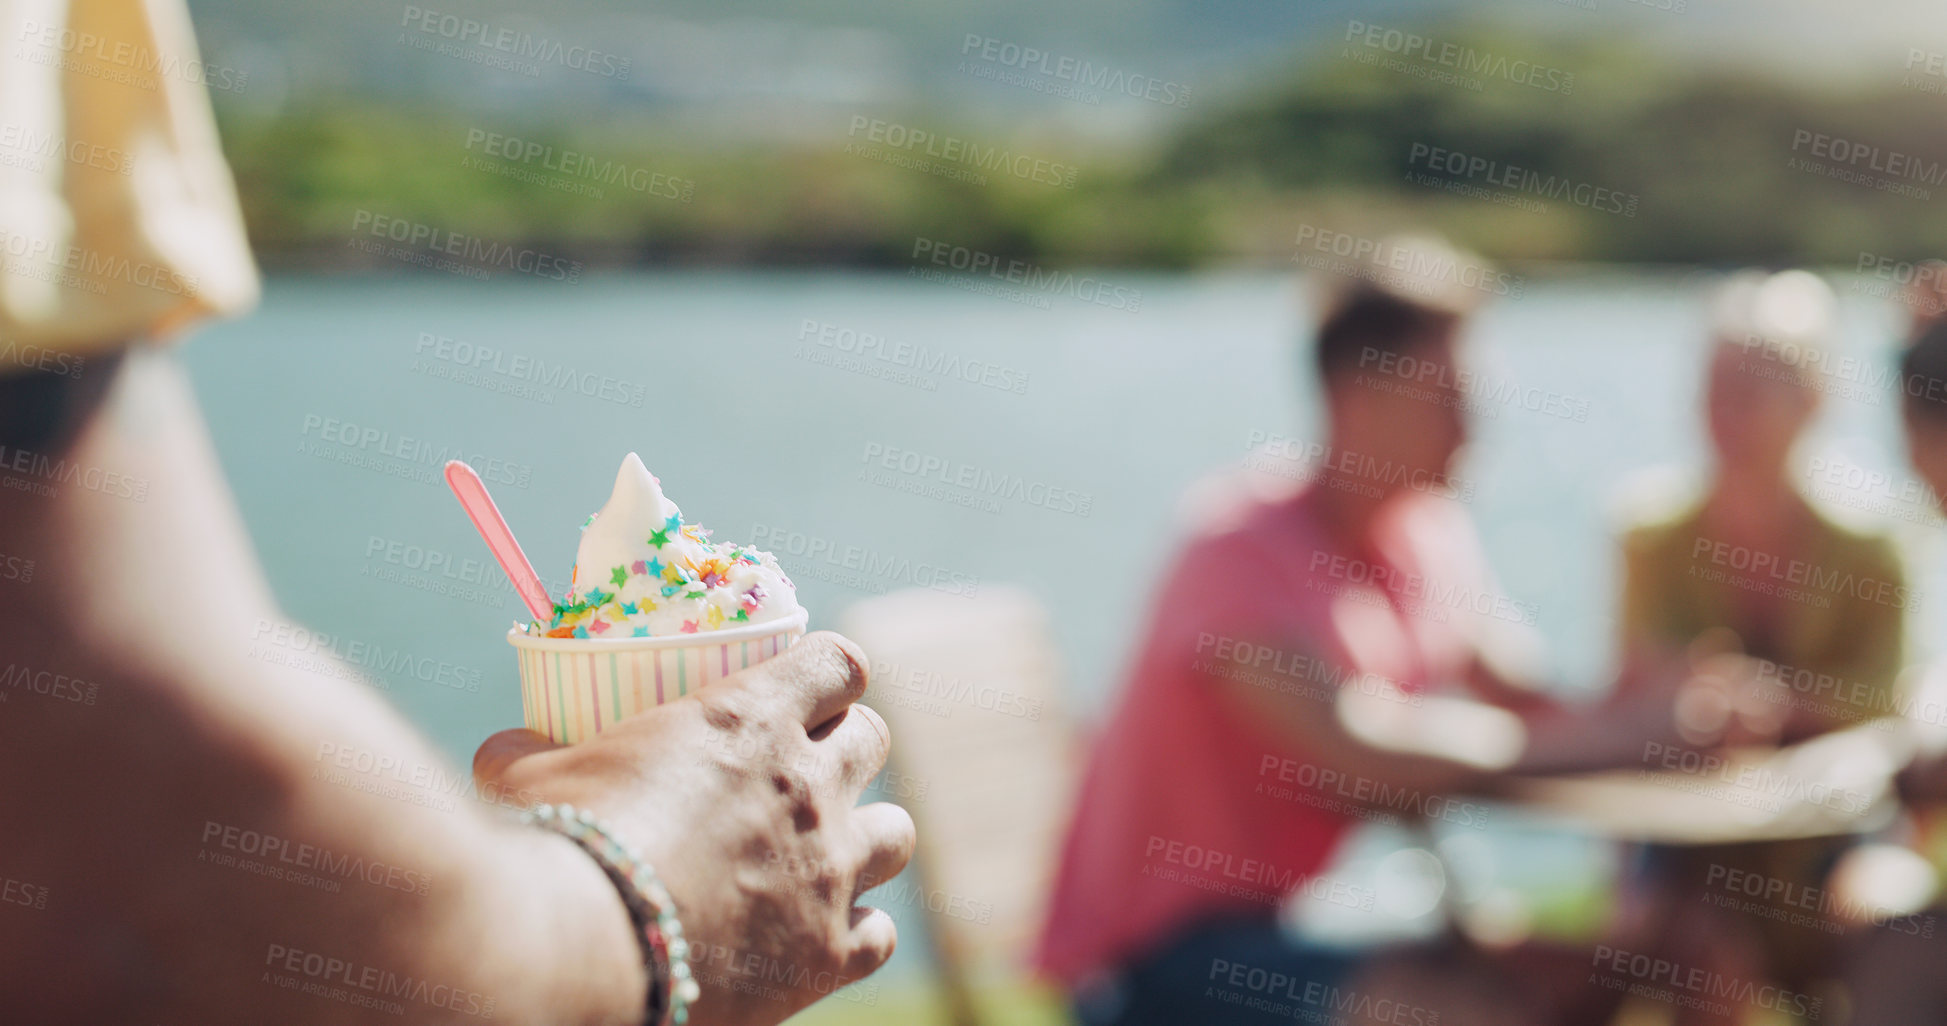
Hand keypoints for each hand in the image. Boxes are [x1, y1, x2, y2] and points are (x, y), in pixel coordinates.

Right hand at [473, 633, 914, 1025]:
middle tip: (807, 771)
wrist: (583, 953)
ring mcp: (829, 870)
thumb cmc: (557, 848)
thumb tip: (505, 745)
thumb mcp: (531, 779)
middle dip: (847, 747)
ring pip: (898, 831)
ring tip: (826, 853)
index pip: (840, 663)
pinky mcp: (827, 953)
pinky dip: (855, 931)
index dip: (831, 674)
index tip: (813, 689)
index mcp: (750, 720)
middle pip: (874, 739)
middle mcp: (809, 786)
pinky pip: (879, 934)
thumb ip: (529, 752)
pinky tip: (819, 936)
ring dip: (867, 835)